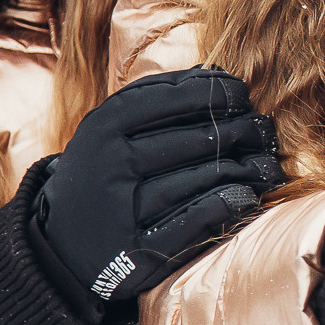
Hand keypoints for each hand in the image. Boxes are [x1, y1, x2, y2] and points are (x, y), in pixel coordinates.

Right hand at [30, 66, 284, 311]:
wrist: (59, 246)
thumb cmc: (101, 175)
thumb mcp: (110, 131)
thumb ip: (156, 100)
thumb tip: (217, 74)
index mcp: (105, 126)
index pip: (177, 97)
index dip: (219, 92)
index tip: (242, 95)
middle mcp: (111, 164)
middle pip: (200, 138)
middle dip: (242, 130)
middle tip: (262, 131)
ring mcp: (124, 209)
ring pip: (206, 177)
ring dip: (247, 168)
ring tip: (265, 162)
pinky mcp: (140, 250)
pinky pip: (201, 218)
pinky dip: (232, 203)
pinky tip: (248, 195)